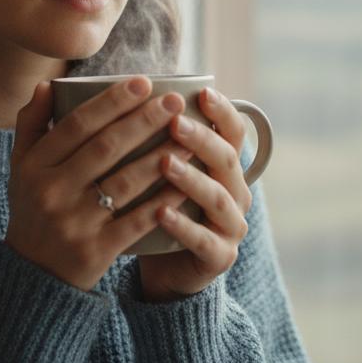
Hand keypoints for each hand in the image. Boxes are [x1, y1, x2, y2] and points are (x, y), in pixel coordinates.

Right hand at [4, 76, 195, 291]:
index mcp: (34, 167)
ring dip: (160, 157)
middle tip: (174, 102)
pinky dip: (162, 202)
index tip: (144, 83)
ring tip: (188, 138)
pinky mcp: (96, 250)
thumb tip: (47, 83)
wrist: (34, 276)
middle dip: (143, 121)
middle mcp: (52, 192)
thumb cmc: (33, 211)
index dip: (112, 102)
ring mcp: (74, 223)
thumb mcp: (20, 168)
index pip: (76, 125)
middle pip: (105, 148)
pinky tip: (186, 185)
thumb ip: (31, 124)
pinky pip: (136, 221)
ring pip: (125, 182)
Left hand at [137, 86, 251, 302]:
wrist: (167, 270)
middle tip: (174, 122)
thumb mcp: (163, 173)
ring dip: (191, 178)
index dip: (223, 112)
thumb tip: (126, 95)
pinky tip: (159, 212)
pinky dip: (181, 225)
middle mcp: (235, 192)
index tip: (202, 92)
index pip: (233, 132)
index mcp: (225, 167)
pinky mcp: (219, 257)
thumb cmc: (159, 209)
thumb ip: (157, 141)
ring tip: (163, 162)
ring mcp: (230, 226)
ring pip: (216, 198)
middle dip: (201, 139)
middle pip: (226, 159)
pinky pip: (202, 240)